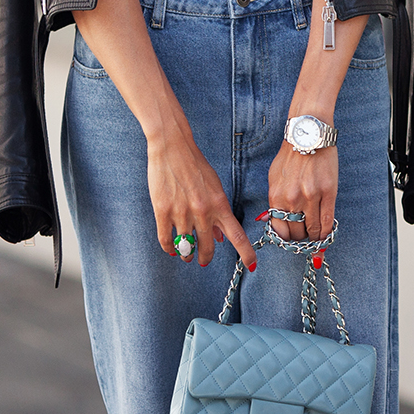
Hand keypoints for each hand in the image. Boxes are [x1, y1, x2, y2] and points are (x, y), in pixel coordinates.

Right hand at [147, 129, 253, 270]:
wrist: (173, 148)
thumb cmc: (196, 166)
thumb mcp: (214, 187)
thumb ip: (218, 212)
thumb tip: (219, 236)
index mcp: (220, 205)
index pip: (237, 236)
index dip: (246, 254)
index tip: (251, 266)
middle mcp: (203, 212)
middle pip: (207, 248)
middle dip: (205, 258)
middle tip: (202, 260)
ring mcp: (182, 213)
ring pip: (186, 247)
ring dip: (186, 254)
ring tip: (185, 255)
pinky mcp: (163, 212)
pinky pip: (167, 240)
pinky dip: (169, 249)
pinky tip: (171, 249)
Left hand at [267, 139, 336, 243]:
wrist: (307, 136)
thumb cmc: (291, 156)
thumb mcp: (274, 178)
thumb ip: (275, 200)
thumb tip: (274, 219)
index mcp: (276, 197)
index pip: (279, 230)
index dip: (287, 238)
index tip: (292, 237)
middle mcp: (292, 200)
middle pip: (296, 233)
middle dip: (301, 237)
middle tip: (305, 235)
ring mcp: (311, 197)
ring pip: (313, 230)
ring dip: (314, 236)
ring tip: (316, 234)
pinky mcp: (328, 193)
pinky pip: (327, 221)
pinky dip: (326, 231)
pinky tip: (325, 233)